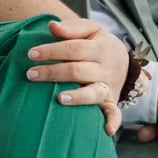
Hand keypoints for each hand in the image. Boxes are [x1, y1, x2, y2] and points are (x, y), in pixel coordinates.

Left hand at [26, 17, 130, 134]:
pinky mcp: (111, 101)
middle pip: (77, 71)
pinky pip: (114, 113)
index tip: (31, 54)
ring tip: (59, 99)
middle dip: (53, 73)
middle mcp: (106, 68)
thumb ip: (72, 28)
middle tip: (30, 74)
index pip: (73, 48)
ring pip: (93, 93)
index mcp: (101, 48)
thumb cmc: (99, 45)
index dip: (51, 51)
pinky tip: (106, 131)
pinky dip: (112, 122)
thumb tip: (51, 26)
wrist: (126, 62)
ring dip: (77, 97)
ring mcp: (109, 86)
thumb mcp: (91, 30)